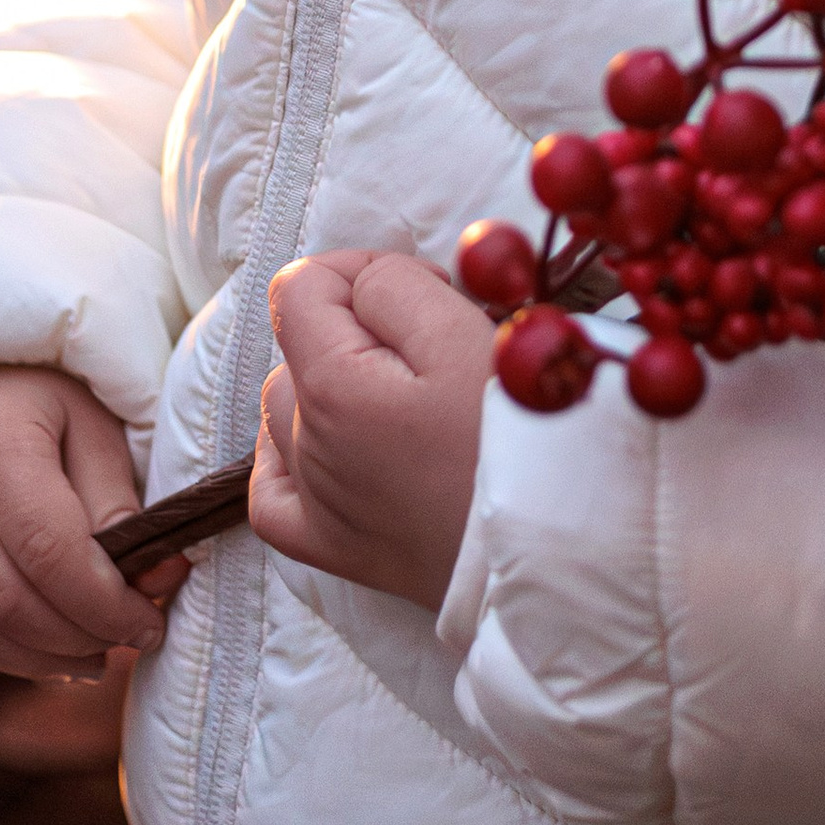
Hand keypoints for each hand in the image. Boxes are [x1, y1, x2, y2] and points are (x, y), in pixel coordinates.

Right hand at [0, 363, 183, 733]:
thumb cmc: (38, 398)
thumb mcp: (93, 424)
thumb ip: (120, 502)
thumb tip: (154, 581)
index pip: (53, 554)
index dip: (107, 605)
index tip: (149, 626)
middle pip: (7, 599)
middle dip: (75, 637)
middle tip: (121, 645)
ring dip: (27, 661)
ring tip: (81, 661)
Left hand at [250, 251, 496, 609]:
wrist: (552, 553)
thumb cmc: (516, 441)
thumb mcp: (462, 334)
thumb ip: (395, 286)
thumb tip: (362, 284)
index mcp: (331, 387)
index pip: (301, 287)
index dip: (362, 271)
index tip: (426, 290)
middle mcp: (306, 446)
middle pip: (299, 346)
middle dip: (358, 326)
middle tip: (437, 343)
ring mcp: (315, 504)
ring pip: (285, 410)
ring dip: (331, 384)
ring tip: (405, 393)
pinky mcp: (334, 550)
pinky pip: (272, 492)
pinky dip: (288, 458)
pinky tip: (330, 447)